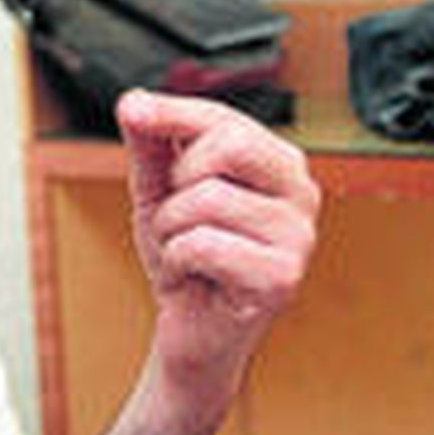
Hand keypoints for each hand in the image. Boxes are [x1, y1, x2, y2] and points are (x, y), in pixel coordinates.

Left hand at [116, 89, 319, 404]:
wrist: (192, 333)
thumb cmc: (187, 260)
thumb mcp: (160, 192)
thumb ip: (152, 145)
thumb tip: (135, 101)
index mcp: (277, 163)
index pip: (225, 118)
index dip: (173, 112)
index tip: (133, 111)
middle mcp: (300, 192)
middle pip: (231, 143)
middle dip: (179, 178)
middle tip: (175, 214)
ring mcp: (298, 236)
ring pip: (208, 198)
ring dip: (170, 228)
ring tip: (182, 250)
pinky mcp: (282, 276)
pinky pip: (204, 244)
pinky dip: (178, 261)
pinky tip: (192, 277)